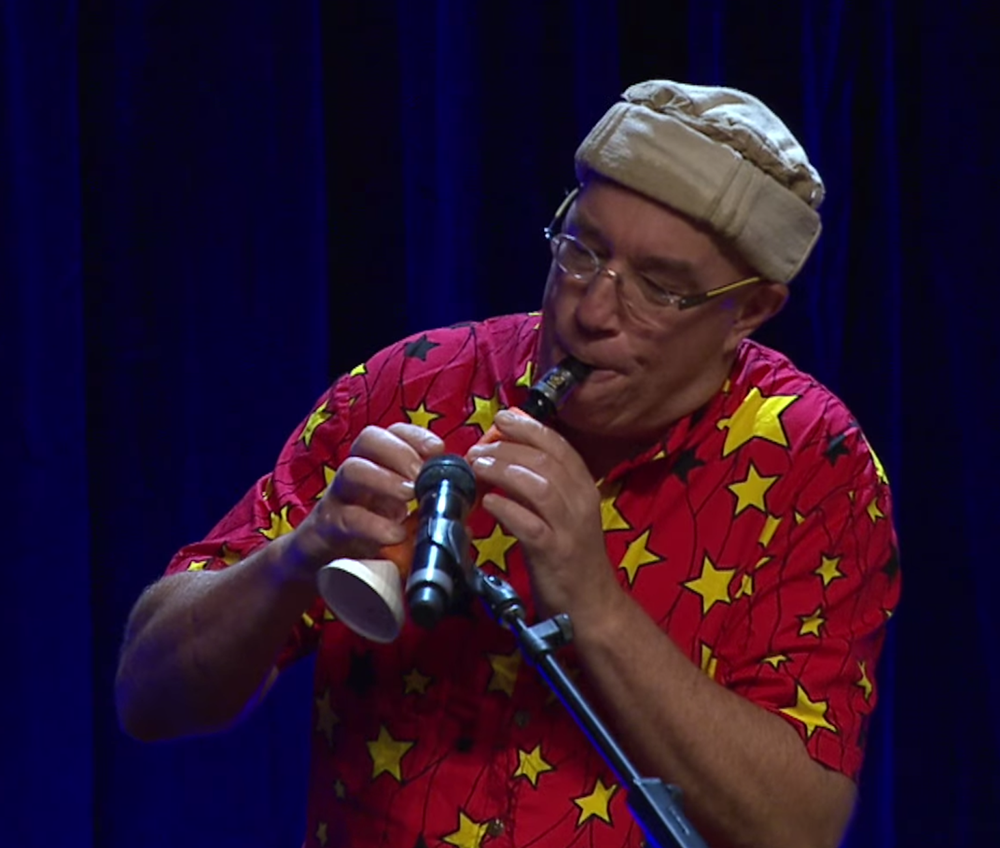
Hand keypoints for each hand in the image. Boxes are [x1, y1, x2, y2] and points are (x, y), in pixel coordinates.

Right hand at [292, 423, 443, 569]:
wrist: (322, 564)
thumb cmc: (369, 534)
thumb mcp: (402, 519)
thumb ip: (430, 515)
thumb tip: (465, 519)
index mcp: (376, 464)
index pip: (392, 432)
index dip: (415, 435)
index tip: (438, 449)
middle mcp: (356, 472)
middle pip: (368, 439)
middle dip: (399, 452)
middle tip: (422, 476)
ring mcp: (339, 497)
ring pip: (351, 469)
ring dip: (384, 479)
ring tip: (409, 496)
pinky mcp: (327, 526)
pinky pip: (346, 517)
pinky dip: (373, 524)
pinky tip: (394, 533)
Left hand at [466, 410, 621, 619]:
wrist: (591, 605)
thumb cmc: (570, 556)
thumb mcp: (562, 514)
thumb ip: (541, 485)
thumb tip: (506, 456)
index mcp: (585, 488)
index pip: (559, 446)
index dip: (529, 428)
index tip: (502, 419)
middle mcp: (581, 502)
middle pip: (546, 461)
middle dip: (508, 448)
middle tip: (478, 448)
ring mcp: (570, 528)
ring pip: (539, 486)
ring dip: (504, 471)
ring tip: (477, 467)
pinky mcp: (555, 553)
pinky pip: (529, 524)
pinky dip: (507, 509)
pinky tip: (488, 502)